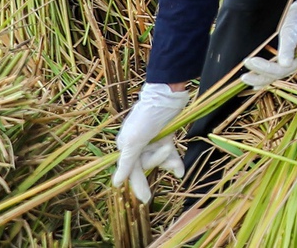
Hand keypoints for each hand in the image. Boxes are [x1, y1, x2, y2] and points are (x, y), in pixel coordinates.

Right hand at [112, 83, 190, 204]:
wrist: (166, 96)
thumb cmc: (147, 118)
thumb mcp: (135, 141)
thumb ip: (126, 163)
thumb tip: (116, 183)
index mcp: (125, 147)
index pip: (131, 171)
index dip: (138, 185)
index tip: (146, 199)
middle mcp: (137, 146)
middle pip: (147, 164)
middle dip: (157, 160)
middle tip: (166, 149)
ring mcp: (152, 141)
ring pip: (160, 160)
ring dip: (167, 158)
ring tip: (170, 145)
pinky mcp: (165, 137)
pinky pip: (169, 154)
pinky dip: (174, 161)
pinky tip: (180, 172)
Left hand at [241, 0, 296, 90]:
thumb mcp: (292, 31)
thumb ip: (288, 47)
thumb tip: (285, 65)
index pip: (283, 68)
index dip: (266, 68)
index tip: (251, 61)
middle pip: (278, 74)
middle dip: (260, 76)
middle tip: (244, 76)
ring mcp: (291, 60)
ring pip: (275, 75)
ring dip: (260, 78)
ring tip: (245, 79)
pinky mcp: (284, 58)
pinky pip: (274, 71)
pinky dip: (264, 76)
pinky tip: (254, 84)